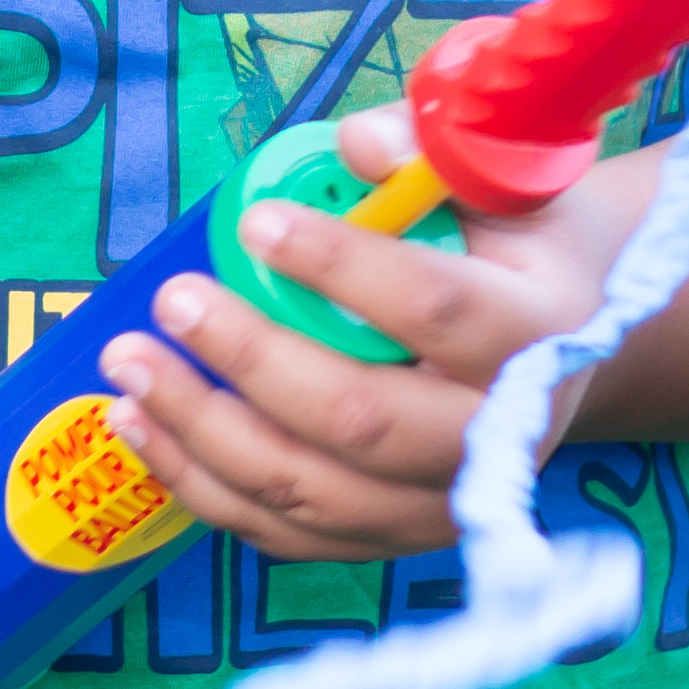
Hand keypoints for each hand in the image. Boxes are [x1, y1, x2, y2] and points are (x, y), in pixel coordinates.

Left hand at [92, 104, 658, 559]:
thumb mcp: (495, 179)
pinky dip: (200, 485)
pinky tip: (139, 426)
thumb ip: (427, 154)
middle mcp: (495, 440)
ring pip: (308, 490)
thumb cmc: (510, 240)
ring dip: (201, 431)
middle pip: (360, 420)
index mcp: (536, 336)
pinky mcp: (387, 538)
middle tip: (173, 298)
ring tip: (127, 365)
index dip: (340, 267)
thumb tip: (355, 150)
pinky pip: (282, 531)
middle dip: (250, 360)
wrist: (561, 335)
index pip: (434, 310)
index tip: (254, 222)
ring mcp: (437, 505)